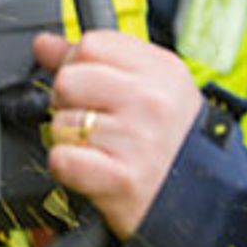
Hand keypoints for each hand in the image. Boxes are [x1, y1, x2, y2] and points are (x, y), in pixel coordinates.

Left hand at [33, 31, 202, 239]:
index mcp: (162, 71)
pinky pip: (61, 159)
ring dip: (70, 140)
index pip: (92, 44)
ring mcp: (136, 138)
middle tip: (94, 122)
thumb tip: (45, 44)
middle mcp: (151, 100)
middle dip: (69, 103)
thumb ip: (98, 61)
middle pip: (68, 80)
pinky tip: (93, 169)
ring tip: (101, 150)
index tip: (90, 86)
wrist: (201, 203)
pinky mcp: (120, 177)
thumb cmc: (173, 145)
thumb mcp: (152, 89)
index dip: (79, 65)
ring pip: (60, 123)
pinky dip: (67, 168)